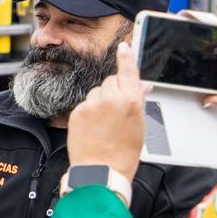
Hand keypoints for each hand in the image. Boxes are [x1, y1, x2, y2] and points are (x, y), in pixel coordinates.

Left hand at [65, 41, 146, 187]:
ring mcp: (91, 104)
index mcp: (130, 101)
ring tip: (105, 123)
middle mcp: (110, 98)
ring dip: (101, 101)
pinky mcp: (77, 111)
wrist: (100, 171)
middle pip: (111, 81)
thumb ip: (136, 102)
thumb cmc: (124, 153)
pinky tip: (94, 128)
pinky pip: (85, 104)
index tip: (123, 46)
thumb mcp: (138, 126)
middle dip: (115, 90)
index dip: (126, 57)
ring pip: (97, 91)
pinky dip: (90, 111)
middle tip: (117, 110)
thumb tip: (139, 86)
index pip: (127, 71)